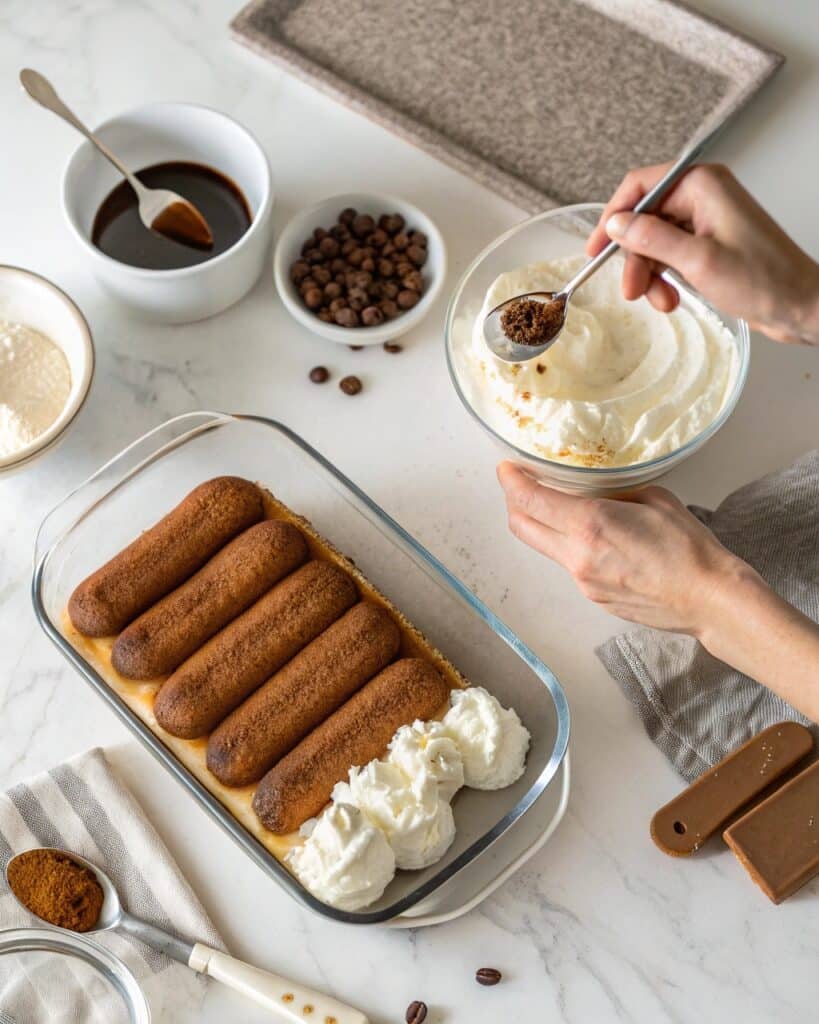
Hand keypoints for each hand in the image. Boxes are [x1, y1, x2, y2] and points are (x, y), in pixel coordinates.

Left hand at [497, 461, 752, 635]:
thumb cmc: (689, 548)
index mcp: (590, 524)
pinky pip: (567, 565)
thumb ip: (616, 491)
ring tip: (556, 507)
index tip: (506, 468)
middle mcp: (577, 556)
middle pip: (521, 526)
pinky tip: (591, 537)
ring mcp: (582, 581)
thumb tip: (598, 489)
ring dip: (541, 525)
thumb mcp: (653, 499)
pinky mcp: (592, 597)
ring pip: (543, 547)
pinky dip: (568, 546)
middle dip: (513, 502)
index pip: (530, 500)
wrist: (707, 598)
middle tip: (520, 484)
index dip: (511, 481)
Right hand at [586, 163, 818, 344]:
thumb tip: (615, 225)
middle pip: (644, 219)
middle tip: (632, 291)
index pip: (640, 187)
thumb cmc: (764, 280)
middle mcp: (703, 197)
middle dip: (635, 258)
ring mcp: (706, 220)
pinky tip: (671, 298)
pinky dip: (665, 279)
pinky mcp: (709, 244)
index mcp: (701, 185)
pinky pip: (671, 256)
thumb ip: (652, 239)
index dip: (613, 218)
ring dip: (651, 275)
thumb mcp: (697, 261)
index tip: (596, 250)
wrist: (799, 305)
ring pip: (655, 242)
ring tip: (662, 302)